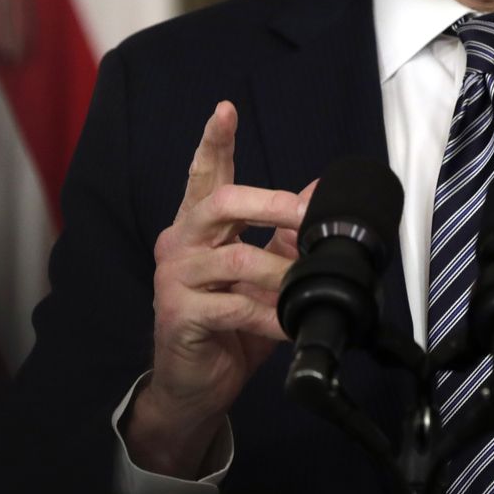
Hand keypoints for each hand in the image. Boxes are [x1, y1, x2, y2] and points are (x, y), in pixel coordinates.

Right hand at [125, 100, 315, 477]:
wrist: (196, 385)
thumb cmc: (229, 325)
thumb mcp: (262, 274)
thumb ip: (284, 234)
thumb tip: (319, 192)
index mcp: (199, 227)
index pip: (205, 175)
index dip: (215, 142)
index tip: (225, 109)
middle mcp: (180, 243)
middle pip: (220, 204)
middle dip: (270, 203)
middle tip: (305, 213)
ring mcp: (174, 279)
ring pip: (234, 258)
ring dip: (279, 274)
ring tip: (303, 288)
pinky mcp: (178, 315)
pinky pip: (233, 307)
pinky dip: (269, 317)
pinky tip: (286, 325)